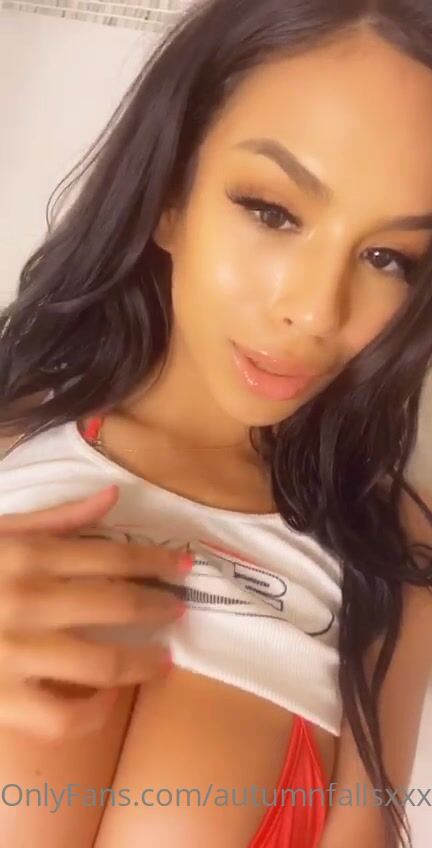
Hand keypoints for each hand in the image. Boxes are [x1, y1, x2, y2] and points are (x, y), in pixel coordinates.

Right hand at [0, 486, 190, 738]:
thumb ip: (56, 518)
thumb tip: (112, 497)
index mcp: (27, 557)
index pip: (112, 556)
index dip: (155, 561)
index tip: (184, 565)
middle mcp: (28, 603)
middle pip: (116, 605)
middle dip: (157, 606)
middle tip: (180, 609)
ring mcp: (15, 655)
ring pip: (101, 665)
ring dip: (142, 664)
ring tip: (163, 662)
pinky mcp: (1, 700)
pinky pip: (61, 717)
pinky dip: (91, 713)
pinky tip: (105, 701)